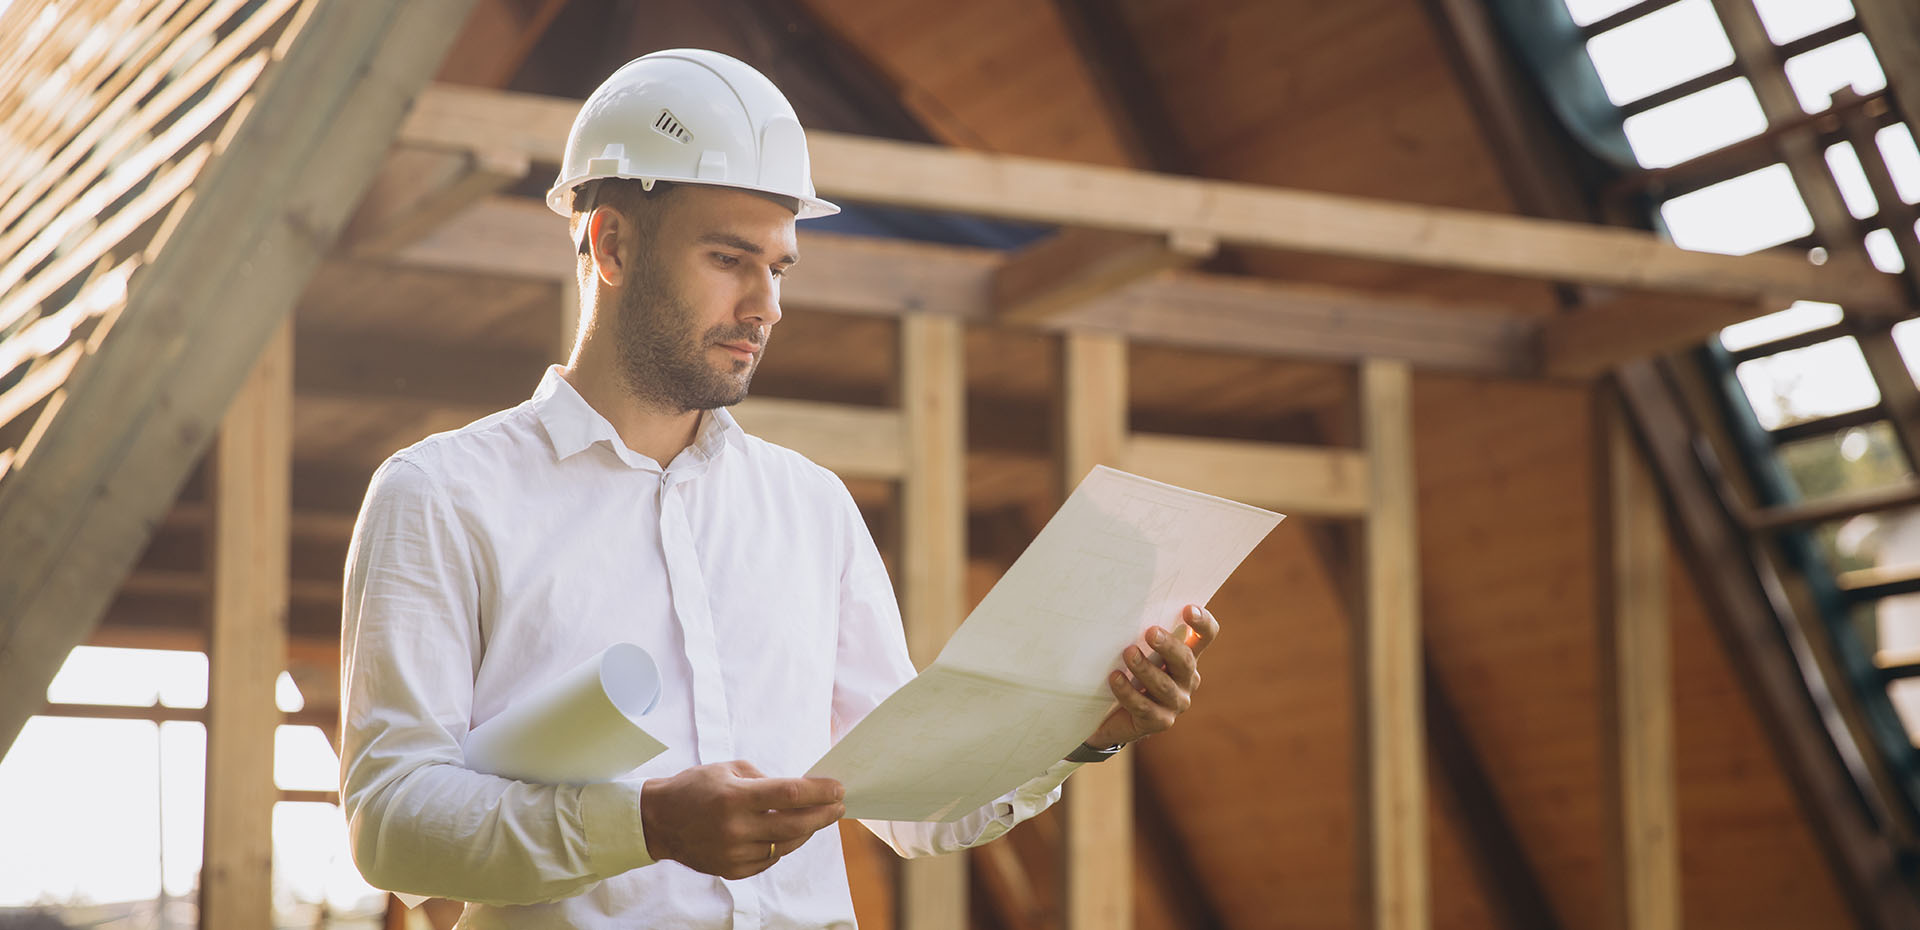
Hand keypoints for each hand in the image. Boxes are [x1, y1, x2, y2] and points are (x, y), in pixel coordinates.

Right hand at [639, 761, 844, 878]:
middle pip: (795, 825)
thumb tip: (799, 791)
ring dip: (806, 832)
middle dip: (823, 815)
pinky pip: (769, 859)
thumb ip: (764, 779)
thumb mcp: (728, 769)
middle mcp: (735, 828)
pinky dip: (781, 846)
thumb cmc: (695, 788)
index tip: (838, 788)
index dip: (819, 792)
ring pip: (786, 846)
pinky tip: (784, 834)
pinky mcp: (731, 870)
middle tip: (838, 806)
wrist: (659, 821)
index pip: (790, 795)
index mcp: (735, 797)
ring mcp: (734, 853)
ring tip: (815, 818)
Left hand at [1082, 604, 1216, 750]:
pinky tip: (1115, 679)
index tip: (1188, 610)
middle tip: (1150, 632)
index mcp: (1186, 657)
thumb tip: (1128, 607)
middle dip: (1168, 646)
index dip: (1202, 623)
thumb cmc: (1126, 673)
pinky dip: (1128, 692)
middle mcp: (1186, 680)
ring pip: (1165, 685)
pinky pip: (1144, 707)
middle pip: (1185, 660)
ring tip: (1128, 653)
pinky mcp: (1159, 722)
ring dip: (1145, 668)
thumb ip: (1141, 634)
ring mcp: (1176, 703)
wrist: (1109, 715)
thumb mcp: (1136, 650)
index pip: (1205, 637)